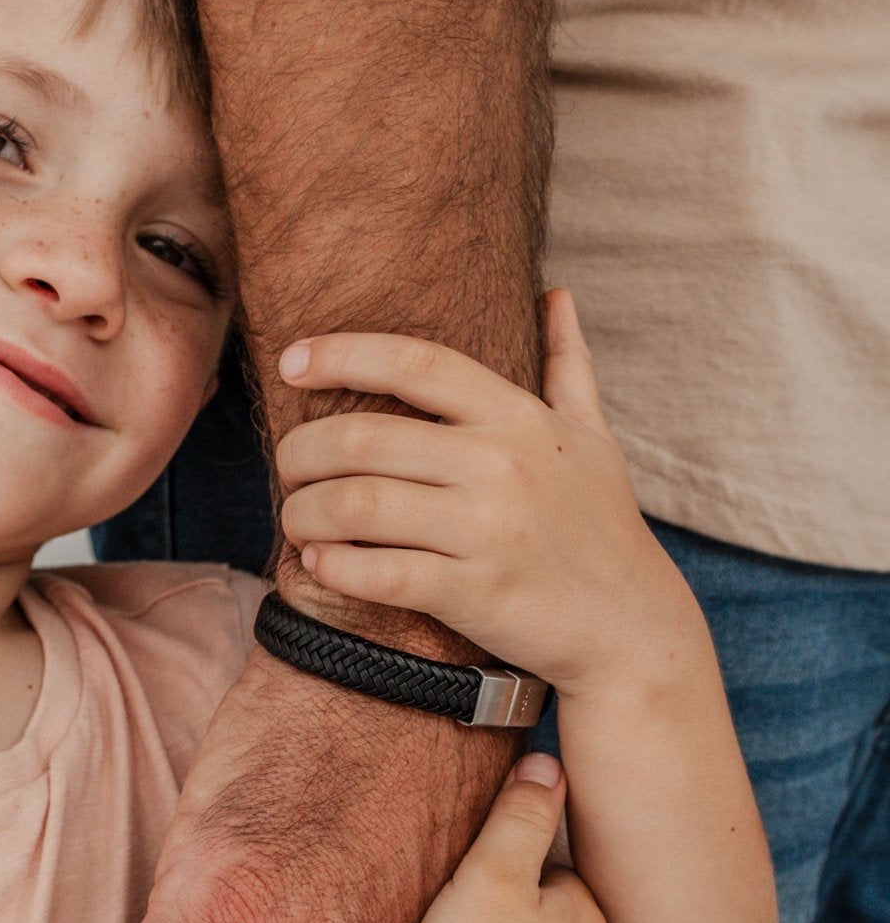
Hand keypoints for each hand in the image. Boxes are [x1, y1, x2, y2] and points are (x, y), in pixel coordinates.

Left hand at [276, 291, 700, 698]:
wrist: (634, 628)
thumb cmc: (600, 528)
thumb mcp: (594, 438)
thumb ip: (568, 366)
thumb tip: (557, 294)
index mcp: (517, 419)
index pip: (415, 362)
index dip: (343, 354)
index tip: (292, 362)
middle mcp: (501, 465)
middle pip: (362, 439)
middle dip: (300, 453)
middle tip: (287, 469)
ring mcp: (489, 530)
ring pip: (357, 506)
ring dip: (304, 513)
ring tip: (297, 521)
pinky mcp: (475, 593)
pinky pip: (379, 573)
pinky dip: (333, 567)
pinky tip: (320, 563)